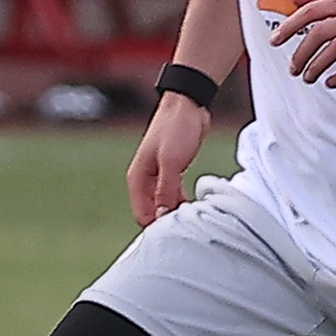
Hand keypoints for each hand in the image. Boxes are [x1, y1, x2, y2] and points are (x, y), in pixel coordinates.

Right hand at [127, 92, 208, 224]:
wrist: (188, 105)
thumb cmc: (176, 128)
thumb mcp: (171, 161)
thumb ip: (166, 189)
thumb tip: (161, 214)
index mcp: (138, 178)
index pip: (142, 214)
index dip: (157, 226)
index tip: (177, 231)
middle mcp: (146, 180)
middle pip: (154, 211)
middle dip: (169, 220)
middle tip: (190, 226)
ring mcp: (160, 176)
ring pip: (166, 204)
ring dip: (178, 211)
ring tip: (196, 217)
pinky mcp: (173, 172)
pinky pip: (176, 194)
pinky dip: (184, 201)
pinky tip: (197, 206)